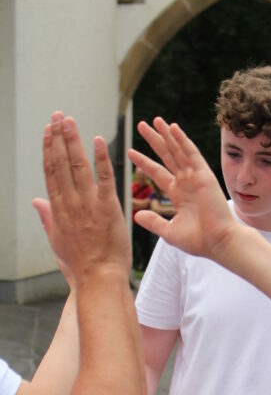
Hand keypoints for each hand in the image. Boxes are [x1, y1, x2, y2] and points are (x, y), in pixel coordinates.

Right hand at [32, 113, 130, 281]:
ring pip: (79, 167)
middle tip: (59, 116)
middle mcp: (70, 204)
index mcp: (58, 210)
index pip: (51, 172)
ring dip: (74, 142)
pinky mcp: (108, 209)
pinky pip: (105, 180)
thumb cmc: (79, 263)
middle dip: (59, 138)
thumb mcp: (56, 240)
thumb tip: (36, 201)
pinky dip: (102, 159)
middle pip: (61, 164)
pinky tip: (98, 140)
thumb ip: (47, 217)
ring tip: (70, 121)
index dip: (49, 149)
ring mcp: (89, 205)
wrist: (99, 278)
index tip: (48, 131)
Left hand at [129, 118, 236, 262]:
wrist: (219, 242)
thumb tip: (136, 215)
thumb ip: (153, 222)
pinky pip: (191, 153)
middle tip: (141, 125)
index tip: (130, 152)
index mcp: (178, 195)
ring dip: (167, 135)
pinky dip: (182, 139)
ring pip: (178, 150)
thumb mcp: (170, 232)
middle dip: (154, 140)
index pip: (158, 173)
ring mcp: (195, 177)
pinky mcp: (204, 174)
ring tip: (155, 120)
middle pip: (167, 156)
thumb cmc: (199, 240)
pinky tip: (172, 127)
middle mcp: (186, 183)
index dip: (144, 162)